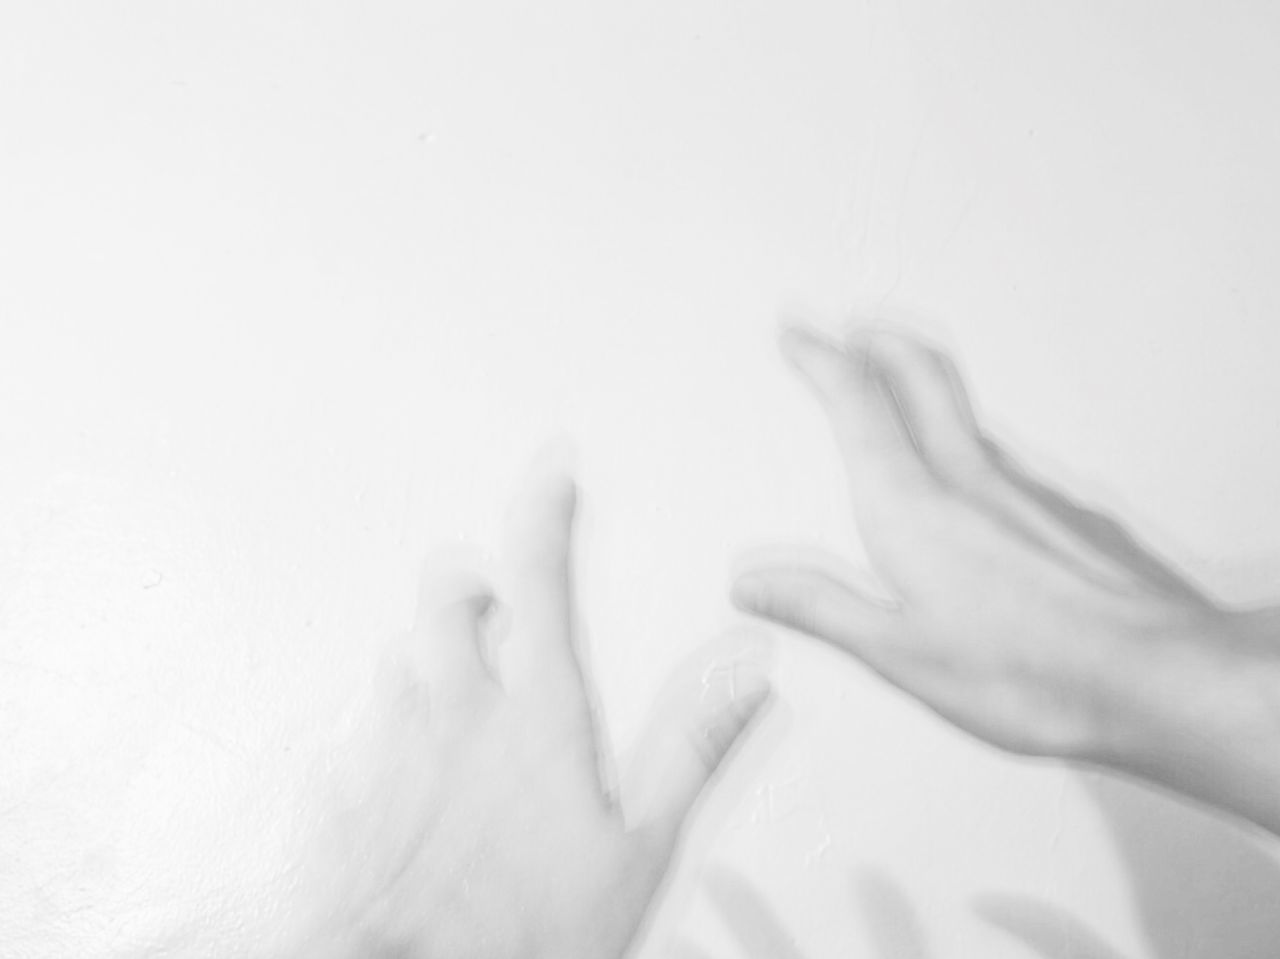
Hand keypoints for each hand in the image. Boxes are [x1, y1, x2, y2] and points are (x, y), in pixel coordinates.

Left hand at [292, 471, 769, 958]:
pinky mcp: (344, 791)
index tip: (552, 473)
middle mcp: (453, 712)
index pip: (538, 580)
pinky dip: (383, 730)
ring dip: (426, 654)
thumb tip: (744, 678)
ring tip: (451, 679)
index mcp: (533, 714)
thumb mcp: (638, 848)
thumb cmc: (518, 930)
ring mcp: (389, 748)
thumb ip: (692, 751)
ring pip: (397, 659)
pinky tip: (395, 764)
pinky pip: (356, 732)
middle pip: (446, 599)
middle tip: (494, 591)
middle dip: (472, 580)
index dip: (544, 516)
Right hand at [731, 325, 1279, 830]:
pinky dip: (973, 447)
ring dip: (924, 386)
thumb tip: (755, 586)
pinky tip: (978, 486)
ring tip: (901, 393)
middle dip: (879, 343)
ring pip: (967, 414)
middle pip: (920, 376)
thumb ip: (822, 609)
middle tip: (853, 330)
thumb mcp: (899, 655)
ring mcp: (1028, 492)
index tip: (799, 336)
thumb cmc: (1033, 672)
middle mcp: (971, 482)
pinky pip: (1008, 461)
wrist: (1154, 678)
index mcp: (913, 508)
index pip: (857, 407)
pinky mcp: (1070, 515)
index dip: (822, 361)